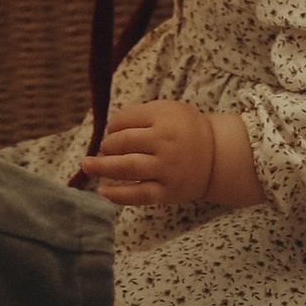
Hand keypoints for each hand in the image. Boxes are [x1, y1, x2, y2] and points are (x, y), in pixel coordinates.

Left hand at [78, 98, 222, 211]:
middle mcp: (164, 143)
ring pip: (127, 168)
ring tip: (87, 166)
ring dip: (102, 167)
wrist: (218, 156)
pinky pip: (138, 195)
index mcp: (164, 118)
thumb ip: (141, 115)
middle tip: (102, 149)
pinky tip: (102, 191)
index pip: (125, 120)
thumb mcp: (169, 110)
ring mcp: (166, 169)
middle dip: (106, 146)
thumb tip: (108, 129)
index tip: (111, 131)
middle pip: (123, 143)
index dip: (112, 126)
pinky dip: (118, 195)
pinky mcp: (167, 192)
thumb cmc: (187, 130)